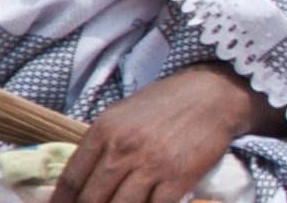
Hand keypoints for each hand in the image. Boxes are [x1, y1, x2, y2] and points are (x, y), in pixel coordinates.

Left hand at [52, 64, 286, 202]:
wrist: (215, 94)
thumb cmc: (168, 103)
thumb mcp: (125, 114)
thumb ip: (103, 144)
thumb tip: (82, 180)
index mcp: (105, 130)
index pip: (72, 179)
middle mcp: (124, 149)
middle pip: (92, 200)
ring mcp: (151, 165)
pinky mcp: (177, 178)